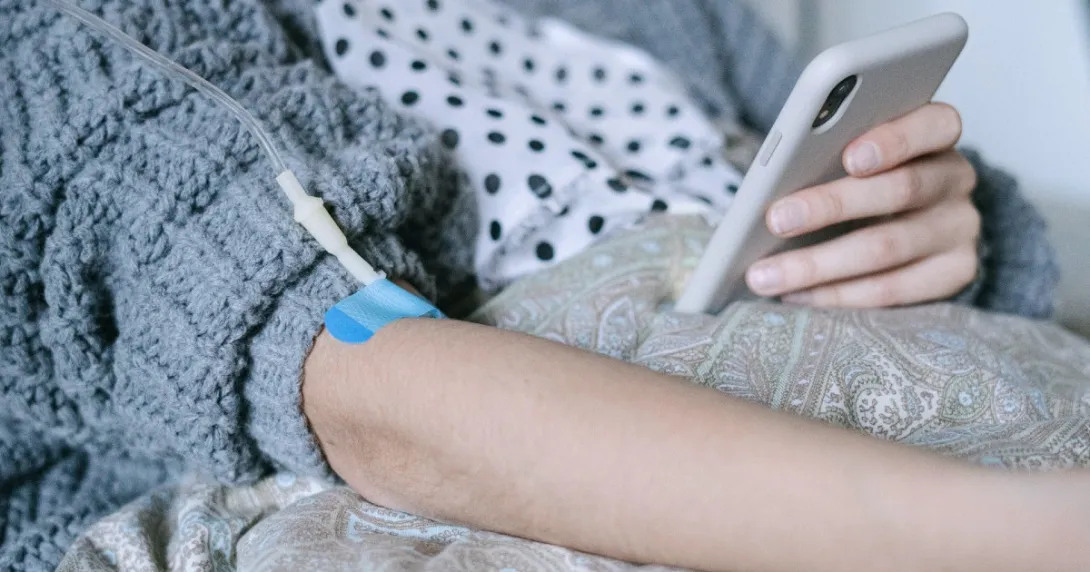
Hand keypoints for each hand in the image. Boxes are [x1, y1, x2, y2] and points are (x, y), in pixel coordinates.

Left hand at [745, 103, 980, 307]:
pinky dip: (835, 295)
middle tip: (776, 220)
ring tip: (765, 275)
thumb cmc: (861, 179)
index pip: (934, 124)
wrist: (910, 226)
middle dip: (830, 205)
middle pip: (899, 189)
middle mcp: (955, 179)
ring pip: (886, 248)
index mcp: (935, 133)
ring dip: (817, 265)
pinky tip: (796, 294)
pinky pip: (889, 290)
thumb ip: (829, 154)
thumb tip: (774, 181)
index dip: (894, 140)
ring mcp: (960, 229)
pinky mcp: (953, 274)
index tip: (849, 157)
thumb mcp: (850, 156)